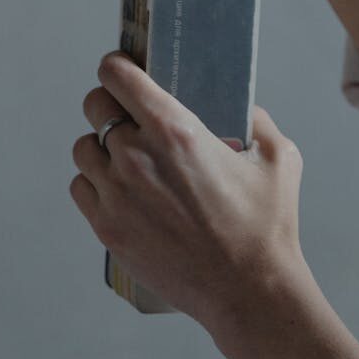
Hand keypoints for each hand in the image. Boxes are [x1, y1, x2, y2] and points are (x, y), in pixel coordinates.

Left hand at [69, 50, 306, 328]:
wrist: (250, 293)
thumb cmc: (266, 226)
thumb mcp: (278, 157)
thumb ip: (258, 120)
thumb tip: (244, 108)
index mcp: (174, 129)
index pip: (116, 75)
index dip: (117, 66)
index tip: (124, 69)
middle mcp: (137, 156)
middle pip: (95, 105)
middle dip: (110, 103)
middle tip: (129, 115)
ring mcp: (117, 194)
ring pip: (83, 148)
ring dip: (100, 146)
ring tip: (123, 155)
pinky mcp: (108, 229)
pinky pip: (81, 187)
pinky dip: (94, 182)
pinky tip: (116, 187)